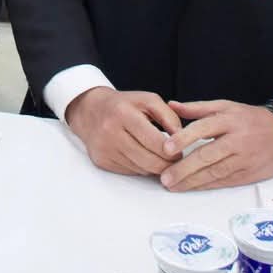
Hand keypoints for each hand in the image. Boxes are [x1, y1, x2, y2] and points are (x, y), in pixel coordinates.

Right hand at [64, 87, 181, 176]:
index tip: (181, 152)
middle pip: (148, 160)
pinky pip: (130, 172)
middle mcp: (110, 132)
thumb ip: (169, 116)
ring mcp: (104, 149)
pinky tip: (145, 158)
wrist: (90, 110)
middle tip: (176, 161)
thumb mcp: (148, 100)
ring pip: (140, 169)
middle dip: (167, 164)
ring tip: (162, 159)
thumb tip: (182, 139)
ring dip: (155, 168)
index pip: (155, 141)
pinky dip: (141, 168)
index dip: (172, 151)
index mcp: (123, 113)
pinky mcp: (101, 161)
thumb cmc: (124, 104)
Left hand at [159, 100, 272, 190]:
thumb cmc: (251, 119)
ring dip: (192, 181)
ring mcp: (244, 159)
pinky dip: (207, 186)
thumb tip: (171, 105)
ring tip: (173, 186)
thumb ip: (198, 108)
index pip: (203, 128)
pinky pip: (224, 181)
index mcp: (229, 119)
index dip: (184, 138)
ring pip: (215, 172)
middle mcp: (237, 139)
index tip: (166, 148)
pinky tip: (192, 188)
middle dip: (184, 168)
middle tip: (165, 177)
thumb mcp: (227, 106)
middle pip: (207, 155)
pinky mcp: (249, 174)